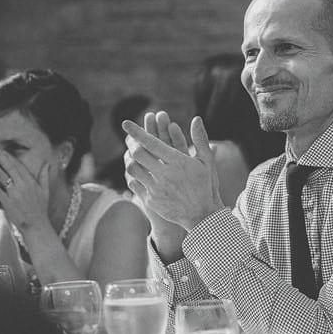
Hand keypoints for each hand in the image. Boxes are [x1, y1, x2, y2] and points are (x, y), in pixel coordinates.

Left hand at [0, 146, 50, 231]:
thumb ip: (44, 177)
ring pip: (1, 176)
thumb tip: (47, 165)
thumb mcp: (45, 191)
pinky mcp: (7, 202)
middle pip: (8, 167)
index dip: (8, 156)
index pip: (17, 165)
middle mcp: (23, 185)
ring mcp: (14, 194)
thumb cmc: (41, 209)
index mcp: (31, 182)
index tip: (1, 149)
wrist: (36, 225)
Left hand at [123, 112, 223, 229]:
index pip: (152, 143)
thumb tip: (196, 118)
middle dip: (132, 144)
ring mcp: (157, 188)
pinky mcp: (151, 200)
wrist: (202, 215)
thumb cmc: (205, 185)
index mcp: (179, 162)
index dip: (137, 132)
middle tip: (130, 139)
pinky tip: (136, 172)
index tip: (126, 123)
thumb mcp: (206, 161)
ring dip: (131, 160)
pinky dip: (133, 175)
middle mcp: (166, 175)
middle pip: (139, 154)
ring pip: (133, 169)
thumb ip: (200, 139)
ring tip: (132, 155)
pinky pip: (134, 183)